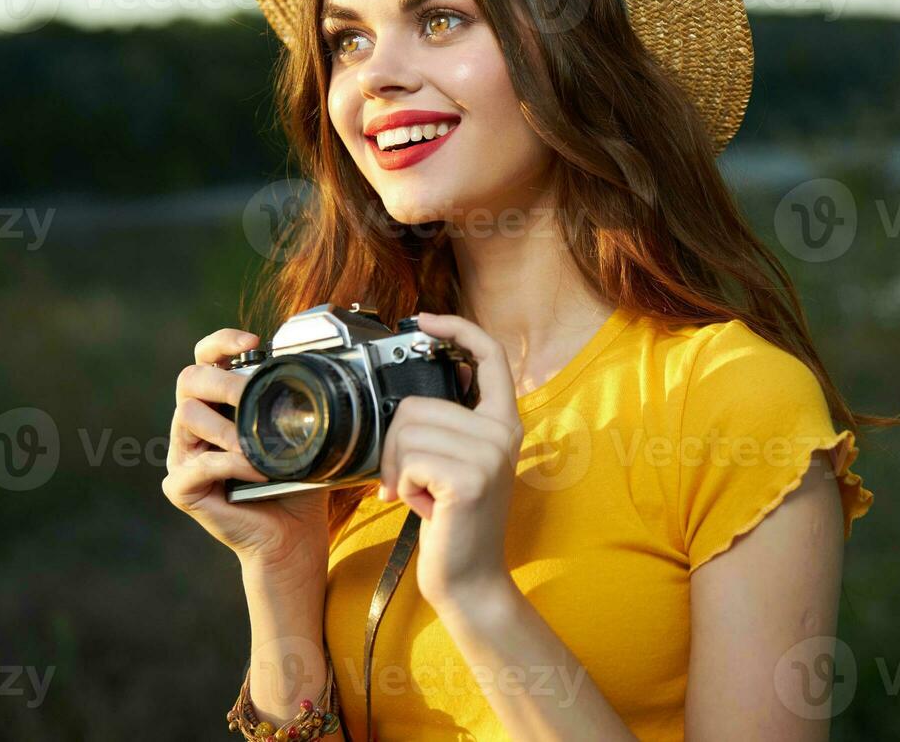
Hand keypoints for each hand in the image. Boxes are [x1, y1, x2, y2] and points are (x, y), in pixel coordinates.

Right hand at [161, 328, 329, 578]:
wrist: (292, 535)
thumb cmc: (296, 483)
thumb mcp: (299, 434)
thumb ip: (295, 402)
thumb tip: (316, 367)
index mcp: (220, 405)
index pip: (206, 358)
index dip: (222, 342)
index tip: (254, 342)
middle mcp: (196, 425)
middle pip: (188, 379)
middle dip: (223, 382)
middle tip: (250, 396)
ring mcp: (184, 456)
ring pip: (185, 416)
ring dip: (227, 428)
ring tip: (256, 445)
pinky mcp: (181, 488)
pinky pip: (197, 465)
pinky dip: (230, 464)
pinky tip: (257, 472)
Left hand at [378, 312, 523, 611]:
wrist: (469, 579)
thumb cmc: (453, 522)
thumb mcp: (456, 463)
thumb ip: (446, 425)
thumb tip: (411, 393)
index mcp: (503, 422)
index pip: (490, 356)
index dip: (457, 329)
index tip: (425, 320)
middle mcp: (503, 432)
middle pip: (417, 405)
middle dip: (396, 446)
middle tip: (412, 481)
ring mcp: (489, 454)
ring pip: (406, 433)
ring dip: (397, 470)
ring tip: (421, 495)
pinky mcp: (468, 478)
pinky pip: (408, 460)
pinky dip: (402, 485)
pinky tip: (423, 507)